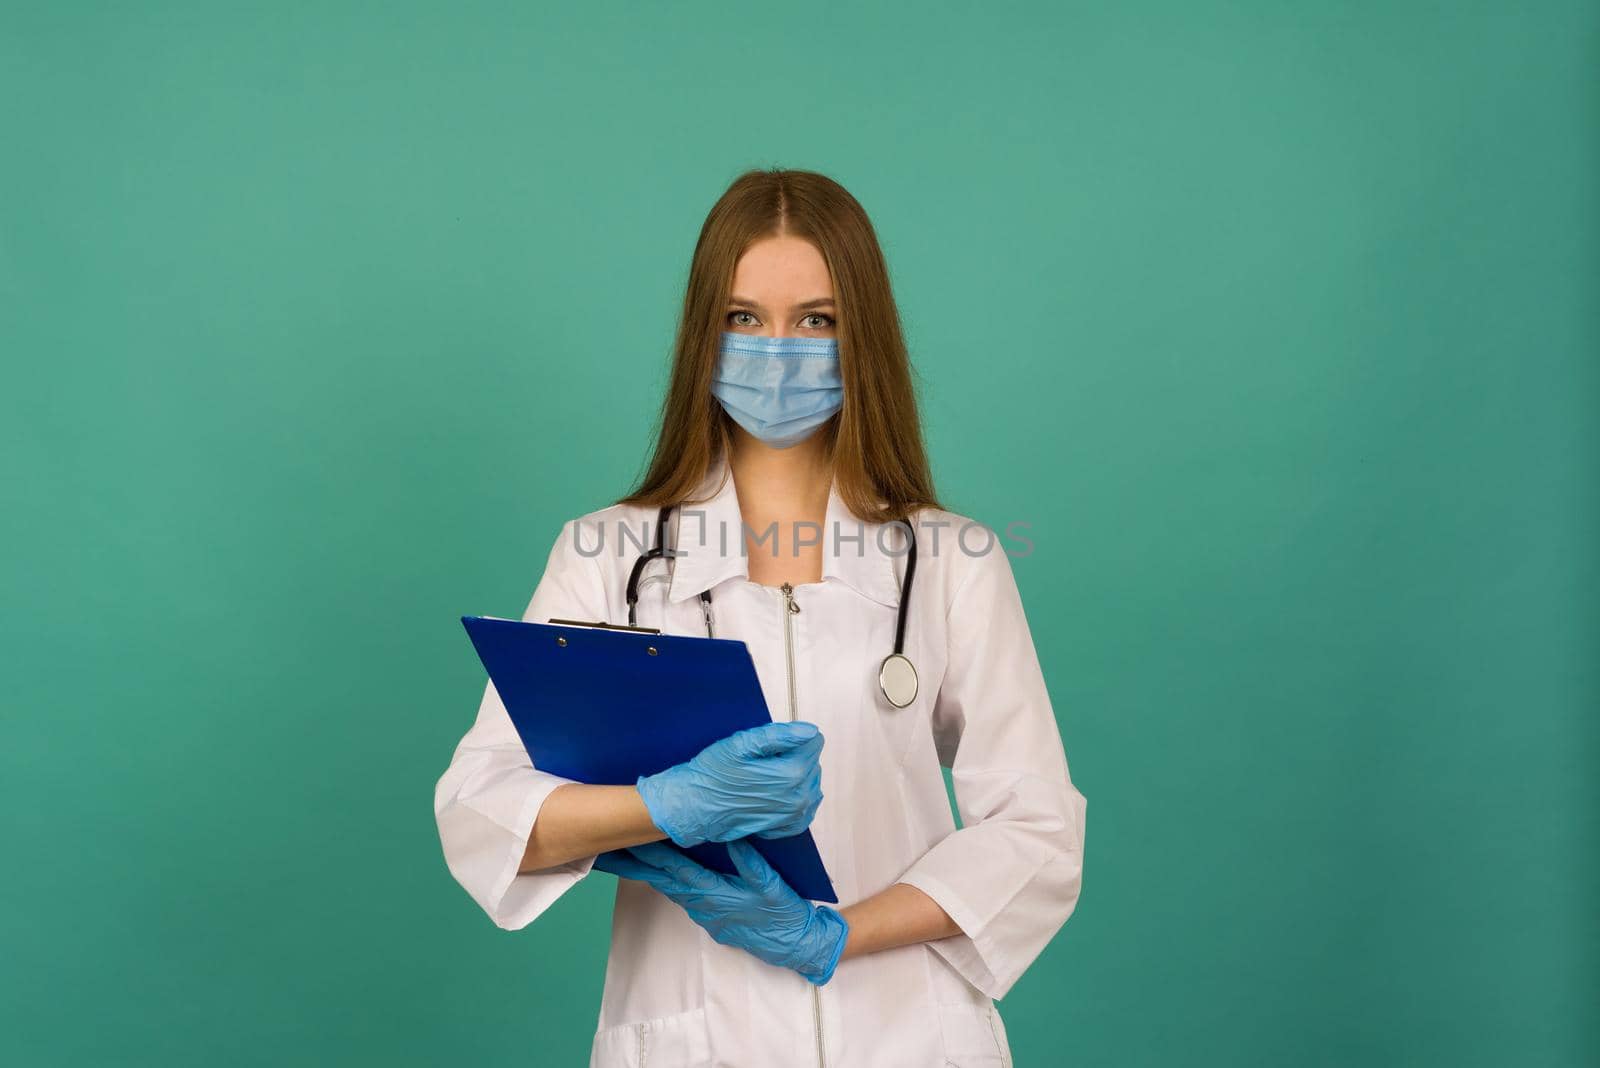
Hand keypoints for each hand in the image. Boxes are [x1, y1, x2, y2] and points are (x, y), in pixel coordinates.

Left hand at [604, 840, 848, 985]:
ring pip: (672, 890)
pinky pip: (685, 897)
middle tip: (612, 851)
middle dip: (637, 866)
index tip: (630, 841)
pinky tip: (663, 875)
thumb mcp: (772, 885)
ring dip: (651, 874)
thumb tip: (731, 836)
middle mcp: (705, 905)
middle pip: (664, 882)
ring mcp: (707, 914)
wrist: (795, 945)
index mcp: (715, 893)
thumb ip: (750, 861)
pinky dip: (669, 883)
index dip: (651, 855)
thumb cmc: (785, 914)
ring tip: (629, 858)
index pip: (675, 870)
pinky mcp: (713, 919)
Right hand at [636, 721, 823, 847]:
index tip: (767, 745)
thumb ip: (779, 735)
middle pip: (812, 759)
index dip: (790, 736)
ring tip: (763, 775)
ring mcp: (796, 814)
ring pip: (811, 779)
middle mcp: (800, 797)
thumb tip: (811, 731)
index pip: (814, 740)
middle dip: (792, 754)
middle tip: (760, 761)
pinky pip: (807, 802)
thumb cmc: (714, 773)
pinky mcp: (789, 825)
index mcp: (792, 773)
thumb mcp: (740, 745)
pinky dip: (796, 794)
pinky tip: (776, 791)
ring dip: (794, 773)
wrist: (695, 806)